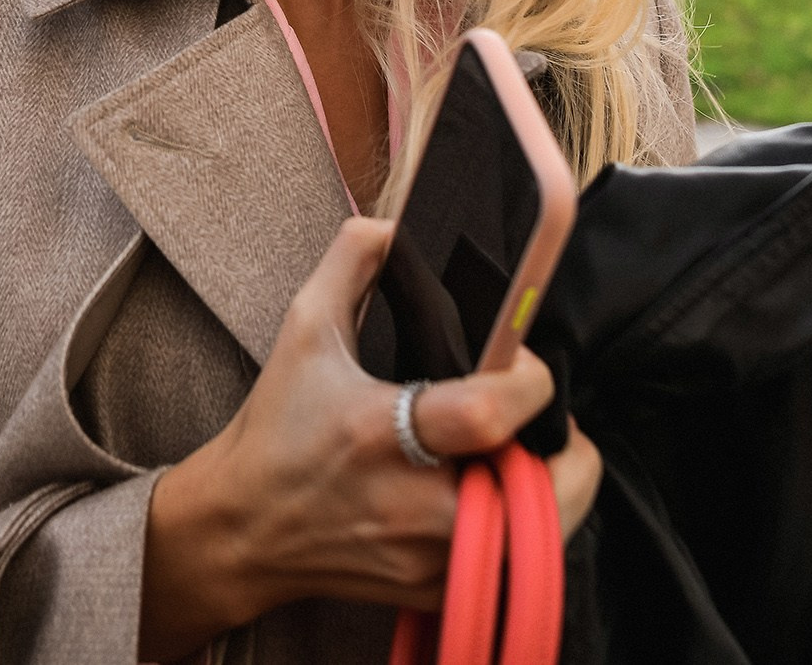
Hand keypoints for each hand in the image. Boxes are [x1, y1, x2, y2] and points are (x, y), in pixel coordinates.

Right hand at [139, 219, 594, 656]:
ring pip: (545, 528)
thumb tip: (392, 223)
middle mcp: (412, 503)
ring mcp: (428, 555)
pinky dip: (526, 526)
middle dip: (565, 445)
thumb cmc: (277, 430)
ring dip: (552, 486)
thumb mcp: (303, 330)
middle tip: (545, 417)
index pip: (490, 412)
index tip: (523, 363)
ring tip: (529, 450)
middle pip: (544, 485)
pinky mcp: (437, 589)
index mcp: (380, 432)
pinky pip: (519, 560)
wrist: (245, 529)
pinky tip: (501, 490)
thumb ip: (350, 263)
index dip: (530, 379)